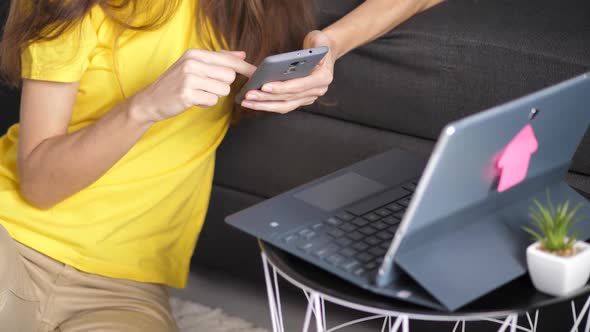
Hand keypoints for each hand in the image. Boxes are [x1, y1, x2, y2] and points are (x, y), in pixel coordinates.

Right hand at [131, 49, 255, 123]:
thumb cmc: (176, 82)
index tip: (257, 73)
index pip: (228, 60)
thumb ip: (219, 59)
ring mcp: (189, 78)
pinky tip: (193, 100)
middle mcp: (192, 63)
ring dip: (214, 95)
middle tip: (207, 86)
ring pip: (223, 89)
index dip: (246, 68)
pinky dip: (206, 103)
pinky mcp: (187, 94)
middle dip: (223, 85)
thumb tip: (242, 54)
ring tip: (199, 93)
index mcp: (195, 53)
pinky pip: (212, 101)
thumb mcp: (195, 65)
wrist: (151, 100)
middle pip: (229, 76)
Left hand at [241, 30, 334, 113]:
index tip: (264, 86)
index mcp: (323, 78)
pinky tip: (253, 101)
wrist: (324, 51)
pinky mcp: (300, 100)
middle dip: (267, 97)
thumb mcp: (320, 39)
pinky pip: (282, 105)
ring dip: (264, 105)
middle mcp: (317, 91)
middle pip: (289, 98)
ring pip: (284, 106)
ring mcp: (309, 97)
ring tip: (246, 101)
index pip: (299, 86)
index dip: (282, 87)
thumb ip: (317, 45)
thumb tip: (308, 54)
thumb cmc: (319, 44)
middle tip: (249, 94)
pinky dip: (267, 104)